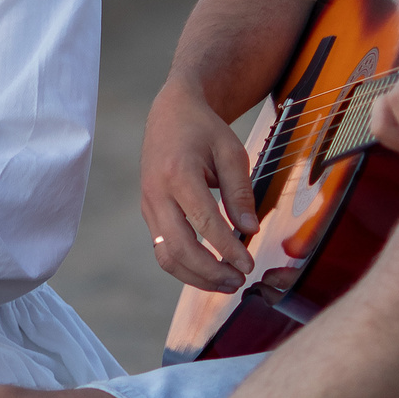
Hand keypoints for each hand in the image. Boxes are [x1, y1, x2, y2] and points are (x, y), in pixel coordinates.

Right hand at [140, 75, 257, 292]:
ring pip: (166, 256)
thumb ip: (240, 191)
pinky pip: (163, 250)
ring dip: (196, 277)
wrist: (170, 114)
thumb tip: (249, 231)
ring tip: (227, 282)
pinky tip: (210, 271)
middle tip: (239, 280)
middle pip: (179, 248)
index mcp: (178, 174)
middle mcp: (157, 194)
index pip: (204, 223)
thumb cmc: (203, 130)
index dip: (227, 249)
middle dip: (211, 272)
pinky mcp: (149, 215)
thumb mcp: (231, 151)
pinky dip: (186, 267)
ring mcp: (148, 206)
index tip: (249, 265)